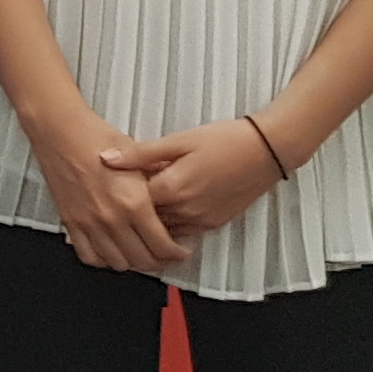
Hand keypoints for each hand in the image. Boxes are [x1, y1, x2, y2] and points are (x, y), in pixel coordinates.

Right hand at [26, 101, 185, 271]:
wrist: (59, 130)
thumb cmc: (94, 137)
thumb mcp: (140, 158)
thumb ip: (158, 183)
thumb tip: (174, 199)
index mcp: (134, 203)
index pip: (163, 245)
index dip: (177, 253)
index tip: (180, 250)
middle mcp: (112, 218)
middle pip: (143, 260)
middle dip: (160, 262)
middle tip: (166, 255)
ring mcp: (89, 223)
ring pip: (118, 263)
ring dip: (133, 263)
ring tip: (141, 254)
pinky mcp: (71, 222)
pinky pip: (89, 256)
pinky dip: (103, 260)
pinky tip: (111, 251)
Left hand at [106, 119, 288, 247]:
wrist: (268, 150)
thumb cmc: (224, 140)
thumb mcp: (178, 140)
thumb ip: (140, 153)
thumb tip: (104, 158)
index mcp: (172, 188)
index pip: (130, 201)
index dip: (118, 192)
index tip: (110, 182)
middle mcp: (184, 210)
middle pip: (144, 218)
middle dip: (131, 209)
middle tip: (120, 195)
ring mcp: (200, 220)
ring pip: (163, 227)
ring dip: (150, 219)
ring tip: (140, 202)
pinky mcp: (214, 223)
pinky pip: (183, 231)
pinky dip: (170, 224)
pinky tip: (165, 208)